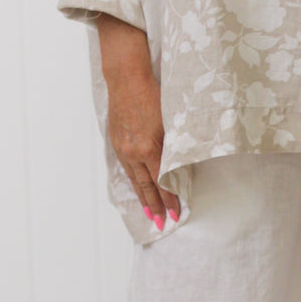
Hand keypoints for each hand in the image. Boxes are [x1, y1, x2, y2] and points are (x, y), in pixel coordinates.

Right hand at [96, 14, 180, 224]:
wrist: (126, 77)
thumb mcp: (171, 120)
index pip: (161, 181)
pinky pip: (126, 169)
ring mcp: (123, 148)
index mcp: (148, 147)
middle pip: (146, 186)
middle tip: (164, 224)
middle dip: (156, 206)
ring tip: (150, 214)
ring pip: (134, 179)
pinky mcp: (117, 142)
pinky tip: (138, 188)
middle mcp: (133, 151)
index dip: (169, 199)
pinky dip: (134, 182)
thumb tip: (183, 164)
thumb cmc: (153, 92)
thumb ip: (175, 144)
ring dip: (143, 198)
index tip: (177, 213)